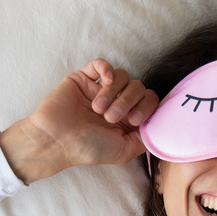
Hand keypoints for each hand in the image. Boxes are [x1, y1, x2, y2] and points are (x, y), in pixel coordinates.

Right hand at [0, 59, 158, 182]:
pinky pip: (102, 64)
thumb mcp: (124, 151)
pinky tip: (104, 83)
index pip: (150, 100)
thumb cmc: (88, 148)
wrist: (56, 140)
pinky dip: (107, 70)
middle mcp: (117, 102)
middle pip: (139, 87)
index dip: (147, 107)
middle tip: (111, 118)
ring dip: (113, 93)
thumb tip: (160, 125)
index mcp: (128, 119)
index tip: (133, 121)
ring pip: (123, 75)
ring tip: (99, 109)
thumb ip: (145, 138)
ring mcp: (101, 89)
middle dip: (128, 101)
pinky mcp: (84, 78)